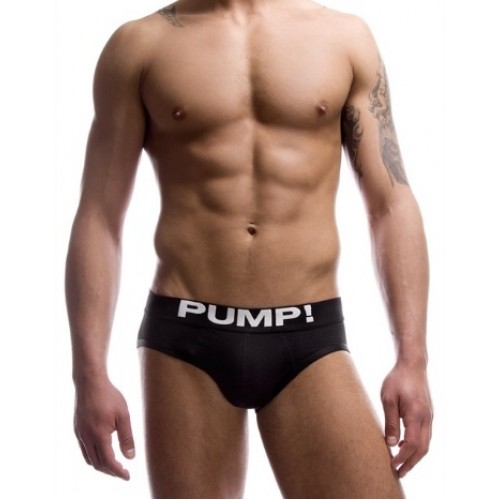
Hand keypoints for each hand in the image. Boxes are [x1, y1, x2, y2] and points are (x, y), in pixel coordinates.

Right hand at [74, 378, 134, 479]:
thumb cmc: (109, 396)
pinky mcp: (77, 429)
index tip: (127, 476)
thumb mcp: (123, 415)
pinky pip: (84, 449)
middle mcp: (87, 438)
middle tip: (122, 472)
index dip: (118, 472)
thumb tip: (130, 457)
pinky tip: (102, 451)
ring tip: (114, 464)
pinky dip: (93, 456)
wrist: (90, 382)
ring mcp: (80, 434)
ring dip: (101, 465)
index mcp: (99, 435)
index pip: (108, 462)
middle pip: (97, 464)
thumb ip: (127, 437)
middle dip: (110, 471)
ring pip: (89, 458)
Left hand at [381, 362, 432, 477]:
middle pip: (422, 449)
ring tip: (401, 463)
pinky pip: (425, 435)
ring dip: (414, 456)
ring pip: (426, 443)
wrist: (412, 365)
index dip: (403, 458)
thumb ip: (390, 421)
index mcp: (417, 415)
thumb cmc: (398, 379)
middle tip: (398, 473)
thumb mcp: (388, 398)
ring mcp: (429, 416)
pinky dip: (417, 445)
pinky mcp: (427, 414)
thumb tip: (391, 443)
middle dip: (411, 463)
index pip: (413, 444)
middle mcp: (427, 418)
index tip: (392, 465)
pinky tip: (403, 444)